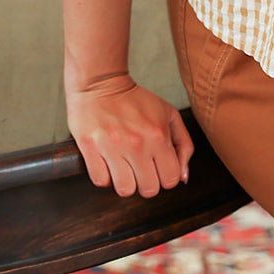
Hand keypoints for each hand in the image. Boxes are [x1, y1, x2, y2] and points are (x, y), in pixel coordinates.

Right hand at [66, 72, 194, 197]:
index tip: (157, 166)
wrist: (101, 83)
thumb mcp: (169, 114)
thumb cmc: (136, 101)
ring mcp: (112, 146)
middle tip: (140, 166)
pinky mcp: (90, 148)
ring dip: (125, 181)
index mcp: (159, 135)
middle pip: (149, 189)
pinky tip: (108, 162)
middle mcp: (137, 143)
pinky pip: (101, 181)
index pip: (171, 179)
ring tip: (123, 165)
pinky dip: (105, 176)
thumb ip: (183, 145)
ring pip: (125, 190)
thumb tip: (183, 177)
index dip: (165, 176)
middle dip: (146, 181)